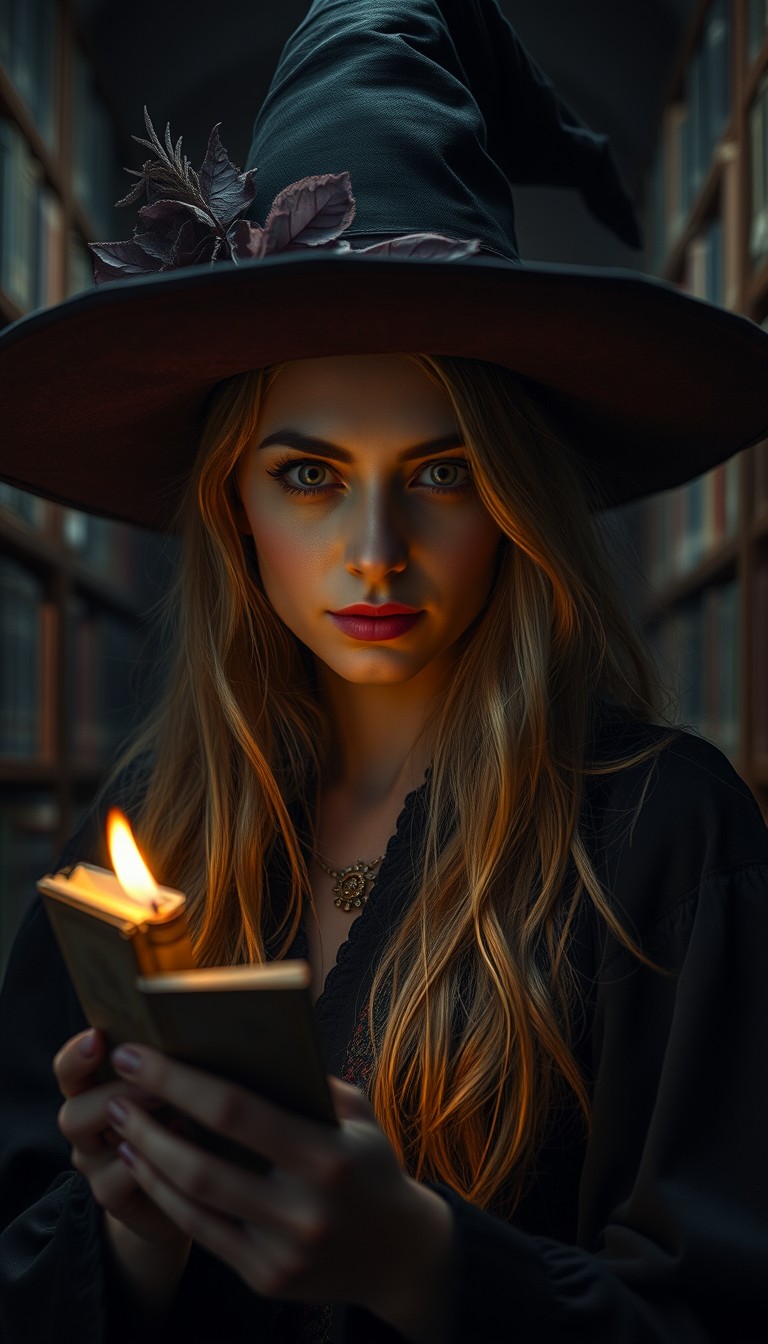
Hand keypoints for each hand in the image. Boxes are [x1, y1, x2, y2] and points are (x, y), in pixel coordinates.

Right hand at [53, 1027, 191, 1251]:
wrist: (180, 1188)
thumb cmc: (177, 1121)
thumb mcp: (167, 1087)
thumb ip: (162, 1065)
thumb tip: (190, 1031)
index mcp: (93, 1092)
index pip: (68, 1071)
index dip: (76, 1056)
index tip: (97, 1037)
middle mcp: (86, 1130)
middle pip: (73, 1113)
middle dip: (116, 1095)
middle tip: (158, 1088)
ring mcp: (95, 1166)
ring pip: (90, 1150)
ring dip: (134, 1127)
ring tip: (174, 1112)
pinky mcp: (112, 1196)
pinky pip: (120, 1180)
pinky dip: (152, 1161)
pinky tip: (185, 1146)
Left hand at [104, 1042, 453, 1321]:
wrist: (402, 1256)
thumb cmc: (371, 1165)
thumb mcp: (356, 1115)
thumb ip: (307, 1081)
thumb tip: (242, 1042)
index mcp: (327, 1155)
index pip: (236, 1111)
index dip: (179, 1081)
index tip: (138, 1054)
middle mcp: (303, 1208)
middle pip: (202, 1162)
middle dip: (148, 1123)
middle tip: (115, 1091)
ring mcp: (282, 1250)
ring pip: (194, 1201)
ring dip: (148, 1160)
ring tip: (122, 1126)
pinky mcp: (266, 1278)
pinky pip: (202, 1232)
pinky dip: (166, 1196)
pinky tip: (145, 1167)